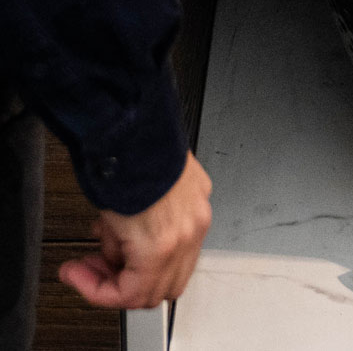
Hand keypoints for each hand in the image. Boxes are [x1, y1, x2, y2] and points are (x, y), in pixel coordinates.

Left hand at [58, 152, 212, 309]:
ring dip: (145, 264)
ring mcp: (199, 216)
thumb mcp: (108, 220)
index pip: (130, 296)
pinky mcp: (202, 197)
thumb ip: (114, 249)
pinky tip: (140, 222)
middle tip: (98, 266)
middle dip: (124, 283)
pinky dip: (164, 241)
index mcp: (160, 248)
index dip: (96, 291)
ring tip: (117, 240)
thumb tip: (113, 255)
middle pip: (160, 291)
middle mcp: (188, 236)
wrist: (141, 128)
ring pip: (178, 267)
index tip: (78, 275)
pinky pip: (186, 236)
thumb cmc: (124, 166)